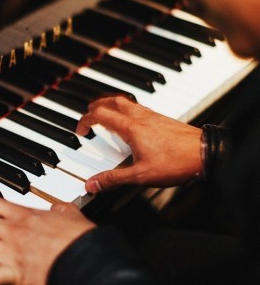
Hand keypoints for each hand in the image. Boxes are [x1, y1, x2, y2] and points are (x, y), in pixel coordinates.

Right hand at [76, 96, 201, 192]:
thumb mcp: (140, 176)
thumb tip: (92, 184)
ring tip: (106, 113)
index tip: (80, 130)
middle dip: (96, 105)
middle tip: (88, 113)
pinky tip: (130, 122)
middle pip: (112, 100)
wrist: (204, 153)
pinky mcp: (161, 119)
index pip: (100, 115)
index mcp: (131, 128)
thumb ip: (113, 179)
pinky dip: (126, 109)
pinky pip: (138, 107)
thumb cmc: (176, 162)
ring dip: (111, 104)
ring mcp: (152, 116)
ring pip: (126, 101)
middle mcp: (140, 117)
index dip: (86, 120)